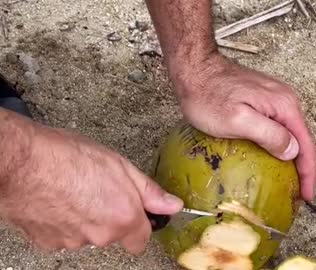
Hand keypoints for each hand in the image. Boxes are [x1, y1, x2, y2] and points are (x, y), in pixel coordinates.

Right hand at [0, 119, 182, 253]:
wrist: (22, 162)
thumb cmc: (68, 157)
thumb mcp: (120, 166)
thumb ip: (149, 192)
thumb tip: (172, 206)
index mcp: (123, 218)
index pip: (142, 239)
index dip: (141, 224)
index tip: (136, 212)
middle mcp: (100, 236)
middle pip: (114, 234)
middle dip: (111, 216)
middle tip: (99, 188)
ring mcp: (72, 241)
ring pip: (88, 234)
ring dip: (86, 217)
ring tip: (74, 189)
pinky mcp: (47, 241)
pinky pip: (63, 234)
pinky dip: (63, 220)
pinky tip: (58, 198)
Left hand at [170, 53, 315, 200]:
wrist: (195, 69)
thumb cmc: (209, 96)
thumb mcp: (237, 120)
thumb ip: (269, 134)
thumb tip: (293, 151)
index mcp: (284, 106)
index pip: (306, 144)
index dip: (309, 172)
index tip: (307, 195)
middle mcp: (286, 100)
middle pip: (303, 139)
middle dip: (305, 167)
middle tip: (301, 194)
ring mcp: (275, 98)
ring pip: (292, 134)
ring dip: (295, 158)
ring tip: (292, 181)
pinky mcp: (263, 100)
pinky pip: (280, 127)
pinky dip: (282, 145)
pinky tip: (276, 157)